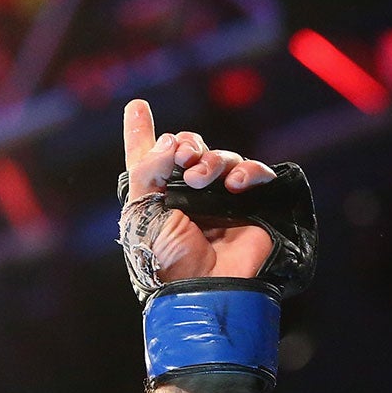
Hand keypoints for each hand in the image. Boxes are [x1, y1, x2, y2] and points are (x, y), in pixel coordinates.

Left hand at [121, 99, 276, 283]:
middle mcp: (186, 197)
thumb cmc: (164, 259)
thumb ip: (148, 168)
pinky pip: (255, 173)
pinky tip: (237, 184)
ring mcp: (220, 201)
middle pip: (190, 149)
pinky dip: (248, 171)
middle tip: (184, 157)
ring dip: (211, 161)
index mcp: (155, 199)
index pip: (147, 159)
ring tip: (201, 179)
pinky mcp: (251, 206)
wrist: (201, 286)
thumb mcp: (141, 213)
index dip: (140, 133)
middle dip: (187, 144)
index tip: (136, 106)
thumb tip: (172, 140)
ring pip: (221, 158)